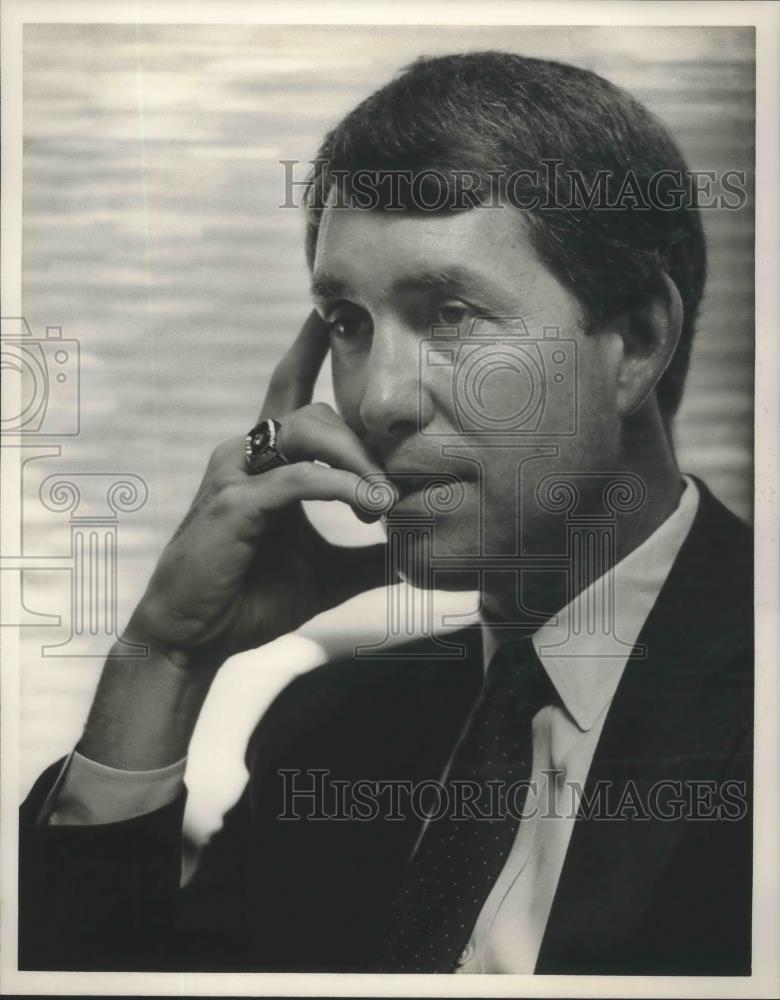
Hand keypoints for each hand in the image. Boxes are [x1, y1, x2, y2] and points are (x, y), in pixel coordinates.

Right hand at [126, 311, 391, 666]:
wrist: (195, 639)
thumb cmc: (251, 599)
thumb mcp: (328, 575)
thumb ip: (370, 559)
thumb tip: (418, 556)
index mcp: (263, 461)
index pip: (289, 388)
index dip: (308, 347)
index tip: (332, 313)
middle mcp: (245, 454)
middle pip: (317, 412)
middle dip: (364, 444)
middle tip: (391, 494)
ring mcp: (235, 474)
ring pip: (308, 430)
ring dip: (356, 460)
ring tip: (383, 502)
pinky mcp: (234, 503)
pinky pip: (297, 477)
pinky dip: (338, 486)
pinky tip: (366, 503)